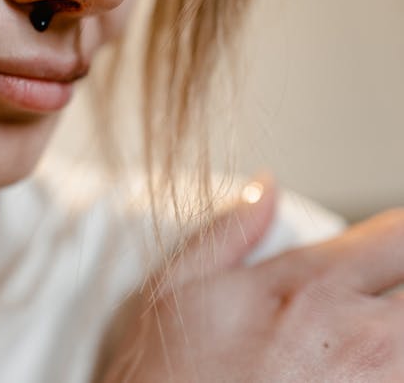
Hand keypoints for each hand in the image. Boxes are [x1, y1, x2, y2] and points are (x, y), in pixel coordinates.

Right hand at [96, 179, 403, 381]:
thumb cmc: (172, 378)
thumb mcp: (177, 288)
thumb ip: (230, 230)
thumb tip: (265, 188)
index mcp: (312, 287)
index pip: (401, 234)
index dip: (397, 236)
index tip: (388, 246)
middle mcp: (362, 336)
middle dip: (401, 285)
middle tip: (376, 296)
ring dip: (396, 334)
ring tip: (366, 339)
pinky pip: (403, 378)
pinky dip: (387, 369)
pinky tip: (355, 369)